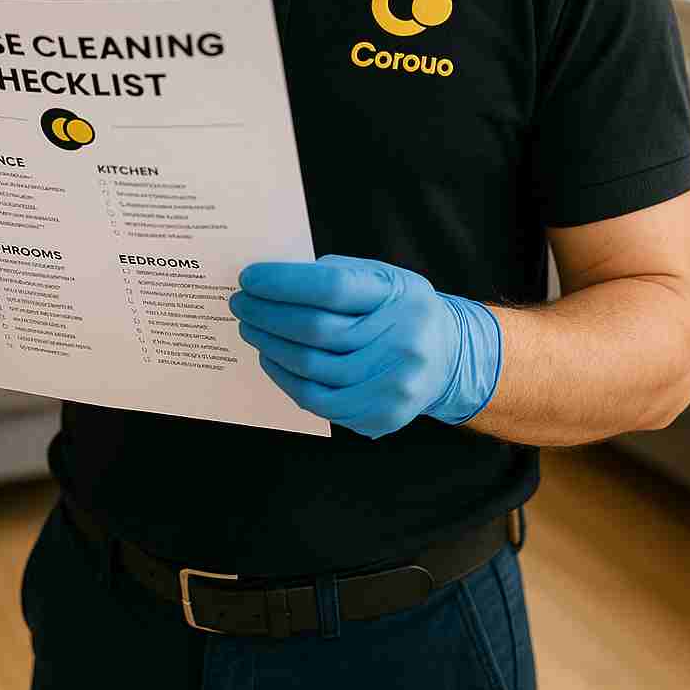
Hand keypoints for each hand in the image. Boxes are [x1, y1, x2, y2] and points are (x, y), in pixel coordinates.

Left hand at [228, 254, 502, 438]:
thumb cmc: (399, 308)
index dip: (284, 283)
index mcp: (399, 295)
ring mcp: (392, 383)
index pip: (332, 287)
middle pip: (317, 330)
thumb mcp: (380, 277)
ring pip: (312, 367)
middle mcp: (402, 340)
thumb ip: (333, 275)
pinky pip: (317, 400)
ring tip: (250, 328)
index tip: (250, 278)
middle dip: (267, 315)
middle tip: (240, 303)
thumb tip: (272, 281)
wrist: (449, 356)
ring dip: (269, 346)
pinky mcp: (380, 415)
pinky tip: (269, 359)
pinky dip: (284, 378)